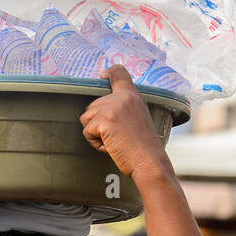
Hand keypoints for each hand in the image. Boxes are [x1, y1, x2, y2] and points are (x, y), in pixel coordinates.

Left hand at [79, 65, 169, 179]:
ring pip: (86, 118)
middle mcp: (123, 97)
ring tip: (115, 141)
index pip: (119, 73)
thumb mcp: (138, 118)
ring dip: (96, 134)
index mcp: (133, 95)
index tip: (103, 76)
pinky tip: (112, 146)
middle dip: (98, 123)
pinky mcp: (104, 120)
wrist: (149, 161)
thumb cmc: (144, 147)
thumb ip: (124, 108)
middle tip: (119, 136)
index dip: (108, 74)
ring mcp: (113, 107)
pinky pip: (87, 131)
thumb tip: (103, 108)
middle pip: (92, 105)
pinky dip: (96, 143)